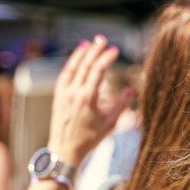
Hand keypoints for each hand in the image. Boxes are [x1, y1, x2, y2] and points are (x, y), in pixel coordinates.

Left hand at [47, 36, 131, 169]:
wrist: (64, 150)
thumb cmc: (89, 139)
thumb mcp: (109, 124)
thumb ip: (121, 105)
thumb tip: (131, 90)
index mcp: (87, 98)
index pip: (97, 71)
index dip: (106, 58)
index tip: (115, 50)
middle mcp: (74, 93)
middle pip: (85, 65)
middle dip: (94, 50)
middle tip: (102, 39)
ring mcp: (64, 94)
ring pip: (72, 68)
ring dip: (80, 54)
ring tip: (88, 43)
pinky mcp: (58, 96)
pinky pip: (64, 76)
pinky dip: (70, 65)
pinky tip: (76, 59)